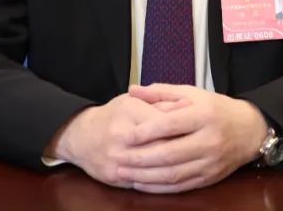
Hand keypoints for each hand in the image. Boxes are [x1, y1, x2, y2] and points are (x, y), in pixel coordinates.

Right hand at [46, 93, 187, 187]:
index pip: (163, 121)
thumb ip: (159, 100)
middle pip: (161, 145)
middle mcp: (121, 135)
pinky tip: (176, 177)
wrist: (81, 136)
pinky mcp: (115, 176)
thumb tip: (187, 105)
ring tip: (193, 163)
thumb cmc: (113, 115)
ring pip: (153, 167)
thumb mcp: (134, 100)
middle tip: (201, 148)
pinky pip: (143, 182)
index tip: (199, 128)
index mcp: (128, 111)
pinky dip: (161, 182)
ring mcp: (117, 158)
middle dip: (183, 148)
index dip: (184, 126)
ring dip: (176, 167)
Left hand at [117, 84, 267, 193]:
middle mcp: (209, 140)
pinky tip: (141, 183)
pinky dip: (158, 188)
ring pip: (173, 174)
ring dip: (145, 176)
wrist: (249, 131)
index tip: (126, 135)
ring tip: (123, 172)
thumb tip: (132, 89)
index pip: (171, 125)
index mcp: (204, 115)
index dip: (146, 131)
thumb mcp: (192, 93)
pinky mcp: (210, 178)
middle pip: (170, 153)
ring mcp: (210, 162)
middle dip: (140, 158)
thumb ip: (161, 92)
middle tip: (118, 158)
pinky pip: (181, 187)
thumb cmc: (216, 108)